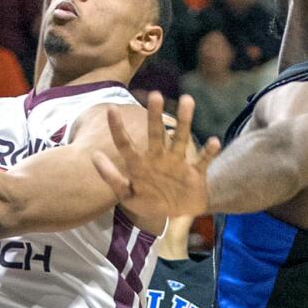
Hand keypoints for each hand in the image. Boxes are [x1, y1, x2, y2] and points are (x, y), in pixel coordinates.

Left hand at [92, 93, 221, 218]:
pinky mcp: (195, 173)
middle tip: (154, 94)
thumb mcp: (128, 195)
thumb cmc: (150, 201)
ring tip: (187, 100)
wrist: (177, 213)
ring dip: (184, 121)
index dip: (117, 128)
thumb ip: (112, 178)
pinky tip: (213, 141)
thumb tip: (94, 156)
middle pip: (156, 134)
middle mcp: (158, 158)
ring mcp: (177, 163)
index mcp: (140, 164)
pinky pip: (203, 161)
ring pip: (181, 139)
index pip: (125, 143)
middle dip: (155, 115)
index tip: (111, 108)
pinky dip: (209, 152)